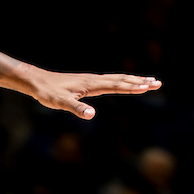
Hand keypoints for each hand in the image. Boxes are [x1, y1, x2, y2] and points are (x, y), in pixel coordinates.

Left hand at [24, 67, 160, 119]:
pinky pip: (111, 80)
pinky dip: (123, 80)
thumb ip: (77, 108)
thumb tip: (92, 115)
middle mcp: (95, 79)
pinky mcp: (89, 82)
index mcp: (92, 84)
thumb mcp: (61, 103)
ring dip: (134, 80)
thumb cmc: (48, 93)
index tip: (148, 87)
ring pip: (118, 78)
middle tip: (157, 82)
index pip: (117, 85)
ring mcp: (92, 80)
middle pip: (122, 79)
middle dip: (140, 81)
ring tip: (149, 81)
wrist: (37, 81)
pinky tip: (126, 82)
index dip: (133, 87)